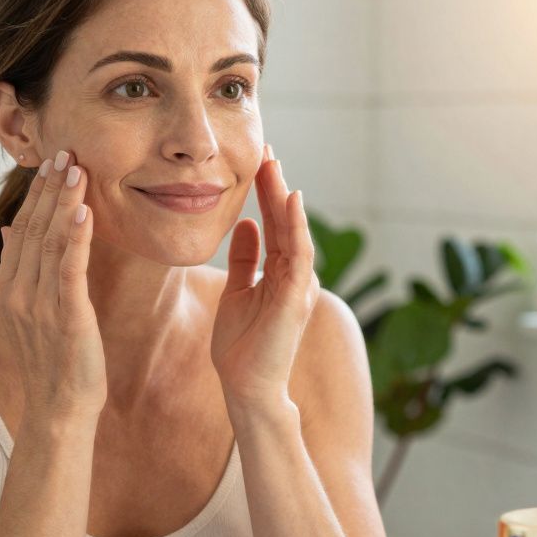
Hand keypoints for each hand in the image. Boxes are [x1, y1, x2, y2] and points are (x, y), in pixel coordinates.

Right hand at [0, 151, 106, 425]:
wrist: (60, 409)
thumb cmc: (54, 361)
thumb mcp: (33, 311)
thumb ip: (23, 270)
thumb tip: (13, 230)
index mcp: (8, 289)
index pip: (23, 230)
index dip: (37, 194)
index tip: (52, 161)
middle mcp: (16, 293)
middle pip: (33, 228)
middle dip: (49, 188)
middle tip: (65, 150)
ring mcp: (38, 306)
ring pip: (50, 242)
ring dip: (63, 202)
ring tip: (76, 167)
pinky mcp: (65, 318)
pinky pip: (69, 269)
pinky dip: (76, 237)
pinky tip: (84, 211)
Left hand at [211, 145, 319, 412]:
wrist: (247, 388)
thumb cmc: (241, 348)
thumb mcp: (237, 293)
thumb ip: (244, 261)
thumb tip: (246, 225)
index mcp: (280, 273)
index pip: (274, 223)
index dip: (265, 192)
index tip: (255, 161)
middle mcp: (295, 274)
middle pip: (286, 220)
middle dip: (274, 184)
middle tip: (265, 148)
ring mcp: (299, 284)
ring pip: (294, 230)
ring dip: (283, 196)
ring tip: (273, 163)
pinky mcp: (297, 296)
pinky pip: (299, 253)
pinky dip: (296, 225)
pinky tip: (289, 199)